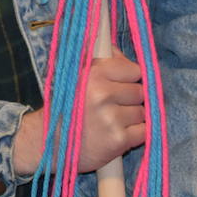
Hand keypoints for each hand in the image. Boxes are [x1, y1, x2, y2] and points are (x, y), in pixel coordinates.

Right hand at [13, 55, 144, 176]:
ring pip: (143, 112)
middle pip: (140, 91)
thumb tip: (119, 53)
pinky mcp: (119, 140)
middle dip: (131, 99)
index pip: (133, 70)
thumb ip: (100, 62)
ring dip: (133, 118)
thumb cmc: (67, 109)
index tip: (119, 86)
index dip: (128, 79)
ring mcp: (111, 118)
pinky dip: (135, 134)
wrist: (52, 143)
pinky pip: (144, 131)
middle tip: (113, 106)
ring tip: (112, 121)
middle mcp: (102, 94)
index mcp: (92, 74)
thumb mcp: (77, 78)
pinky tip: (118, 133)